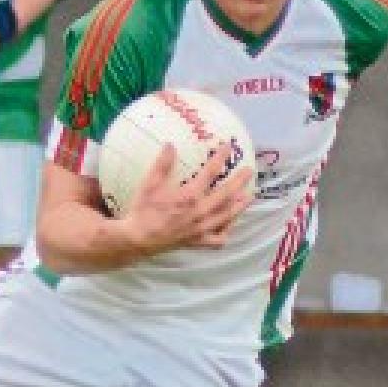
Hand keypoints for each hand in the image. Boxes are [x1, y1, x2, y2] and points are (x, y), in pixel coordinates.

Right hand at [121, 143, 253, 255]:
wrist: (138, 239)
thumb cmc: (143, 211)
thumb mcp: (149, 184)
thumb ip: (162, 165)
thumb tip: (170, 145)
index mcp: (190, 196)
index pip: (210, 173)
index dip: (220, 158)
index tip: (228, 147)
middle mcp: (201, 212)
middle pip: (227, 194)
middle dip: (239, 181)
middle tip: (249, 171)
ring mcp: (202, 228)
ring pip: (228, 216)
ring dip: (240, 205)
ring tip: (249, 196)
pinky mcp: (198, 241)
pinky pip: (219, 238)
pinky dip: (227, 231)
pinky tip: (229, 224)